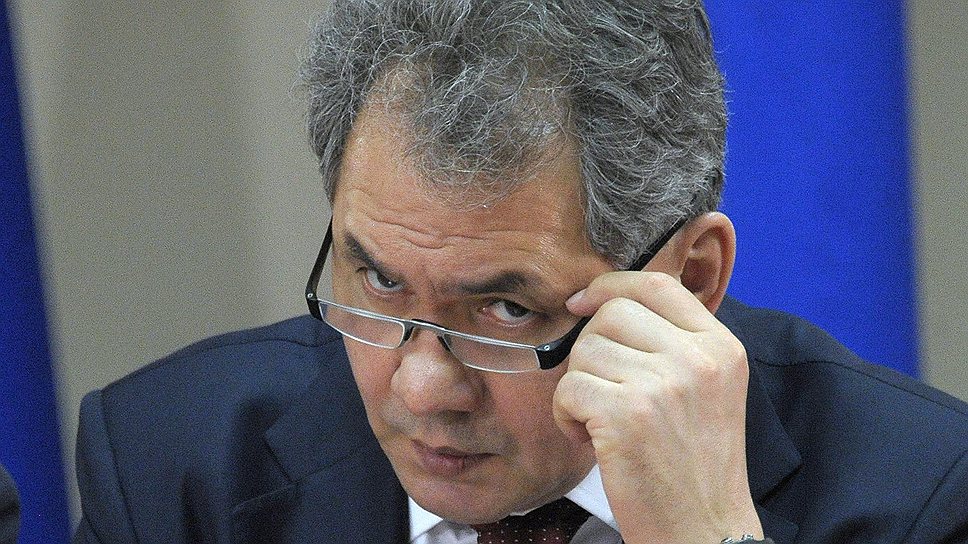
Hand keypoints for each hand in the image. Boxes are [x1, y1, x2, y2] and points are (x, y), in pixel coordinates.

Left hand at [552, 271, 761, 543]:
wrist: (703, 532)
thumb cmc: (693, 467)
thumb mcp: (706, 392)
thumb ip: (672, 345)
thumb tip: (605, 301)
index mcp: (722, 348)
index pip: (657, 284)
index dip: (610, 285)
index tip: (582, 302)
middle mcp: (698, 359)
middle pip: (612, 312)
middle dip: (590, 349)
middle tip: (601, 392)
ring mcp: (664, 384)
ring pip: (584, 351)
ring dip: (578, 388)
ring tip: (602, 425)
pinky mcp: (627, 414)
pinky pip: (568, 388)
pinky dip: (566, 417)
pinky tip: (591, 443)